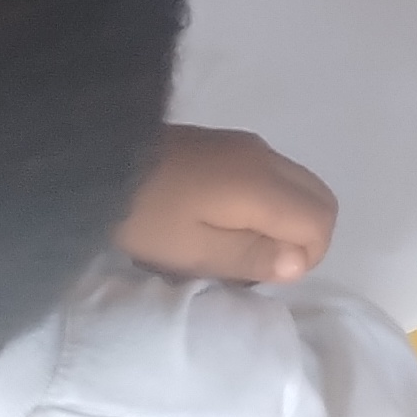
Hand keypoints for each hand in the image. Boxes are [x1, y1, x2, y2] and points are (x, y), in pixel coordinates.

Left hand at [116, 123, 340, 284]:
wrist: (94, 158)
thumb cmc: (144, 215)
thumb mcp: (194, 251)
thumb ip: (252, 256)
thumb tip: (301, 262)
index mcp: (262, 184)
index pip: (321, 221)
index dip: (304, 258)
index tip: (260, 273)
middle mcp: (265, 155)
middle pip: (318, 198)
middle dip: (300, 239)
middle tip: (252, 264)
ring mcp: (246, 144)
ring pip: (296, 186)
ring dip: (281, 222)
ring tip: (230, 245)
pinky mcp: (227, 143)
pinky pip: (271, 176)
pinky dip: (265, 204)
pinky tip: (219, 220)